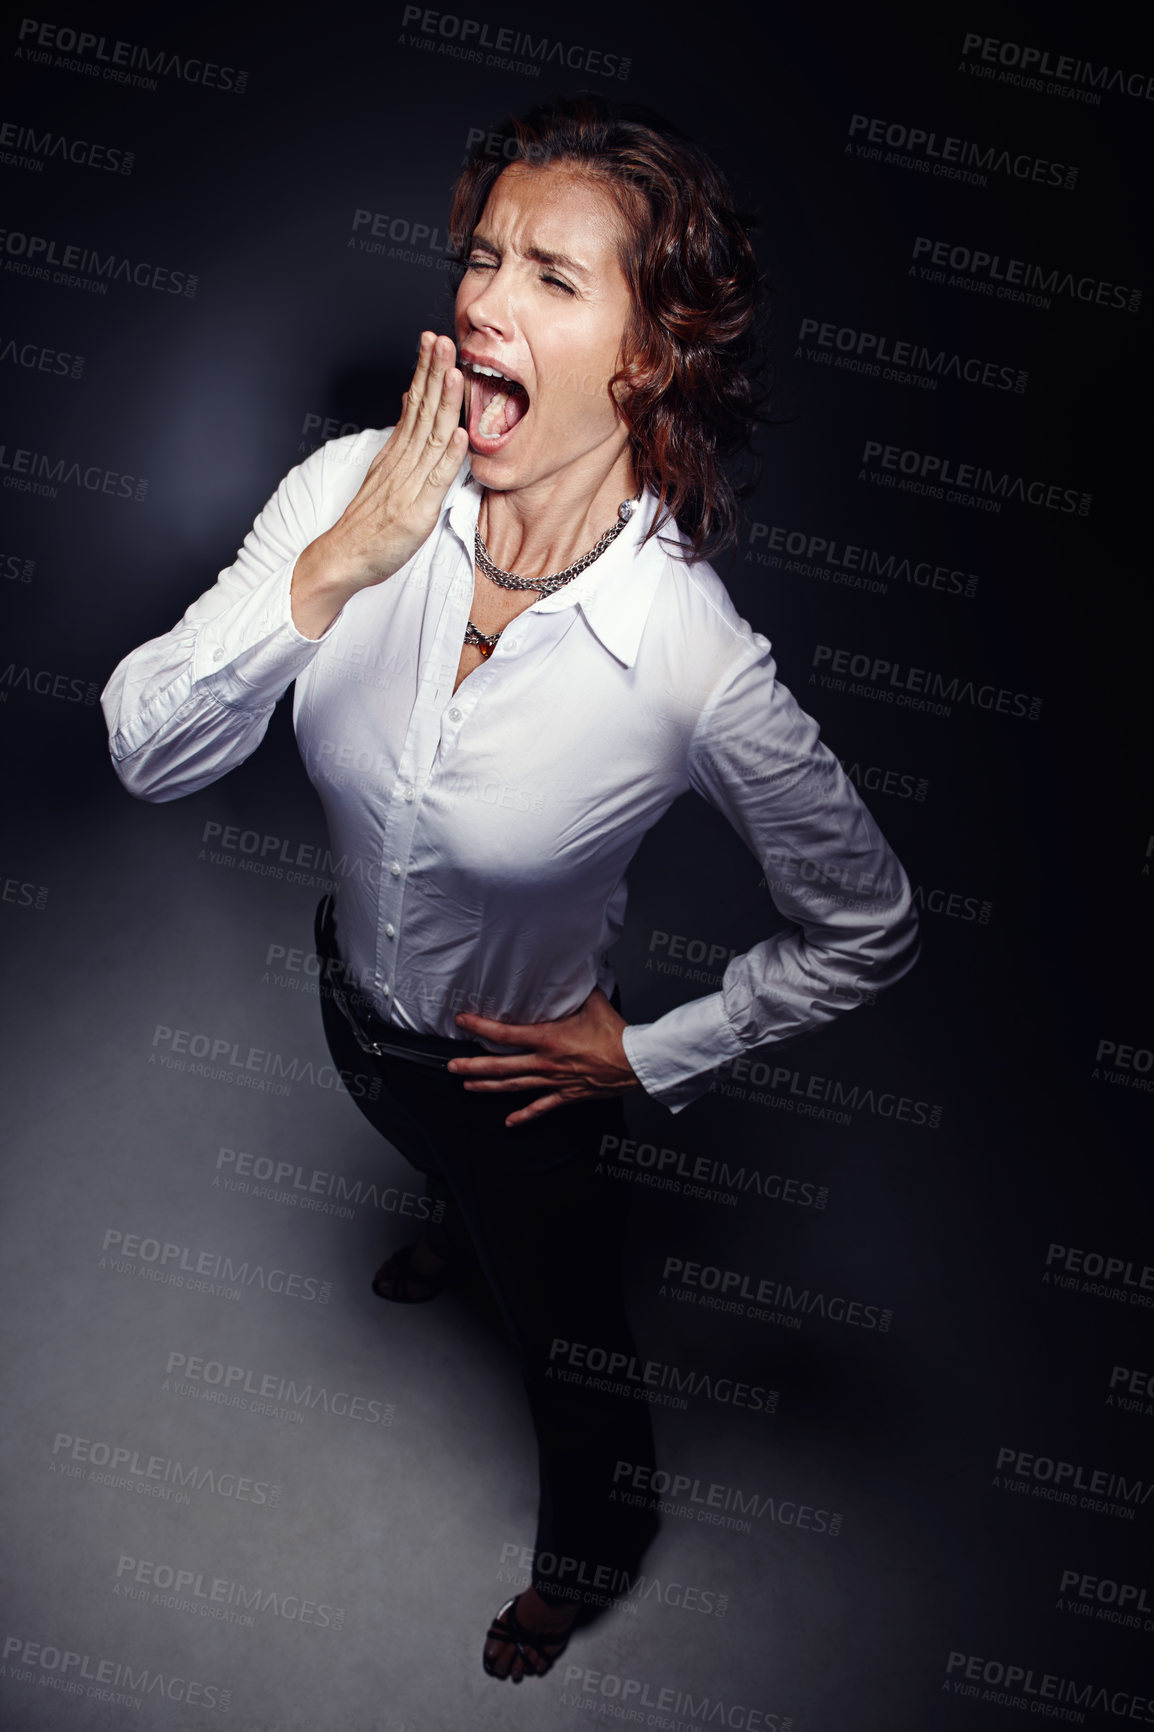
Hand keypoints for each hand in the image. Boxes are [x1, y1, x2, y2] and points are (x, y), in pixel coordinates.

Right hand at [290, 332, 467, 635]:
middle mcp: (402, 463)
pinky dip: (449, 456)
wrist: (342, 558)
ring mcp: (409, 485)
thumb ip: (400, 441)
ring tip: (454, 371)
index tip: (434, 341)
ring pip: (430, 436)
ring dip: (444, 403)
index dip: (425, 371)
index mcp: (396, 453)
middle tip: (444, 339)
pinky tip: (459, 433)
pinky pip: (435, 479)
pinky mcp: (416, 510)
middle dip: (433, 372)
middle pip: (422, 411)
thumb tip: (410, 404)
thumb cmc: (368, 524)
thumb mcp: (383, 473)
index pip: (414, 404)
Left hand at [448, 987, 641, 1125]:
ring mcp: (553, 1081)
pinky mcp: (566, 1095)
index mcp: (547, 1038)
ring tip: (468, 1087)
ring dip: (488, 1088)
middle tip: (451, 1066)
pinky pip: (541, 1108)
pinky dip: (524, 1116)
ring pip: (513, 1087)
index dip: (480, 1026)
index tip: (462, 1020)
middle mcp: (545, 1062)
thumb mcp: (593, 1002)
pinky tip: (509, 1122)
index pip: (504, 1033)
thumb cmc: (616, 1033)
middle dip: (472, 1067)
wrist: (635, 1062)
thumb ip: (576, 989)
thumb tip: (572, 970)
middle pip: (500, 1067)